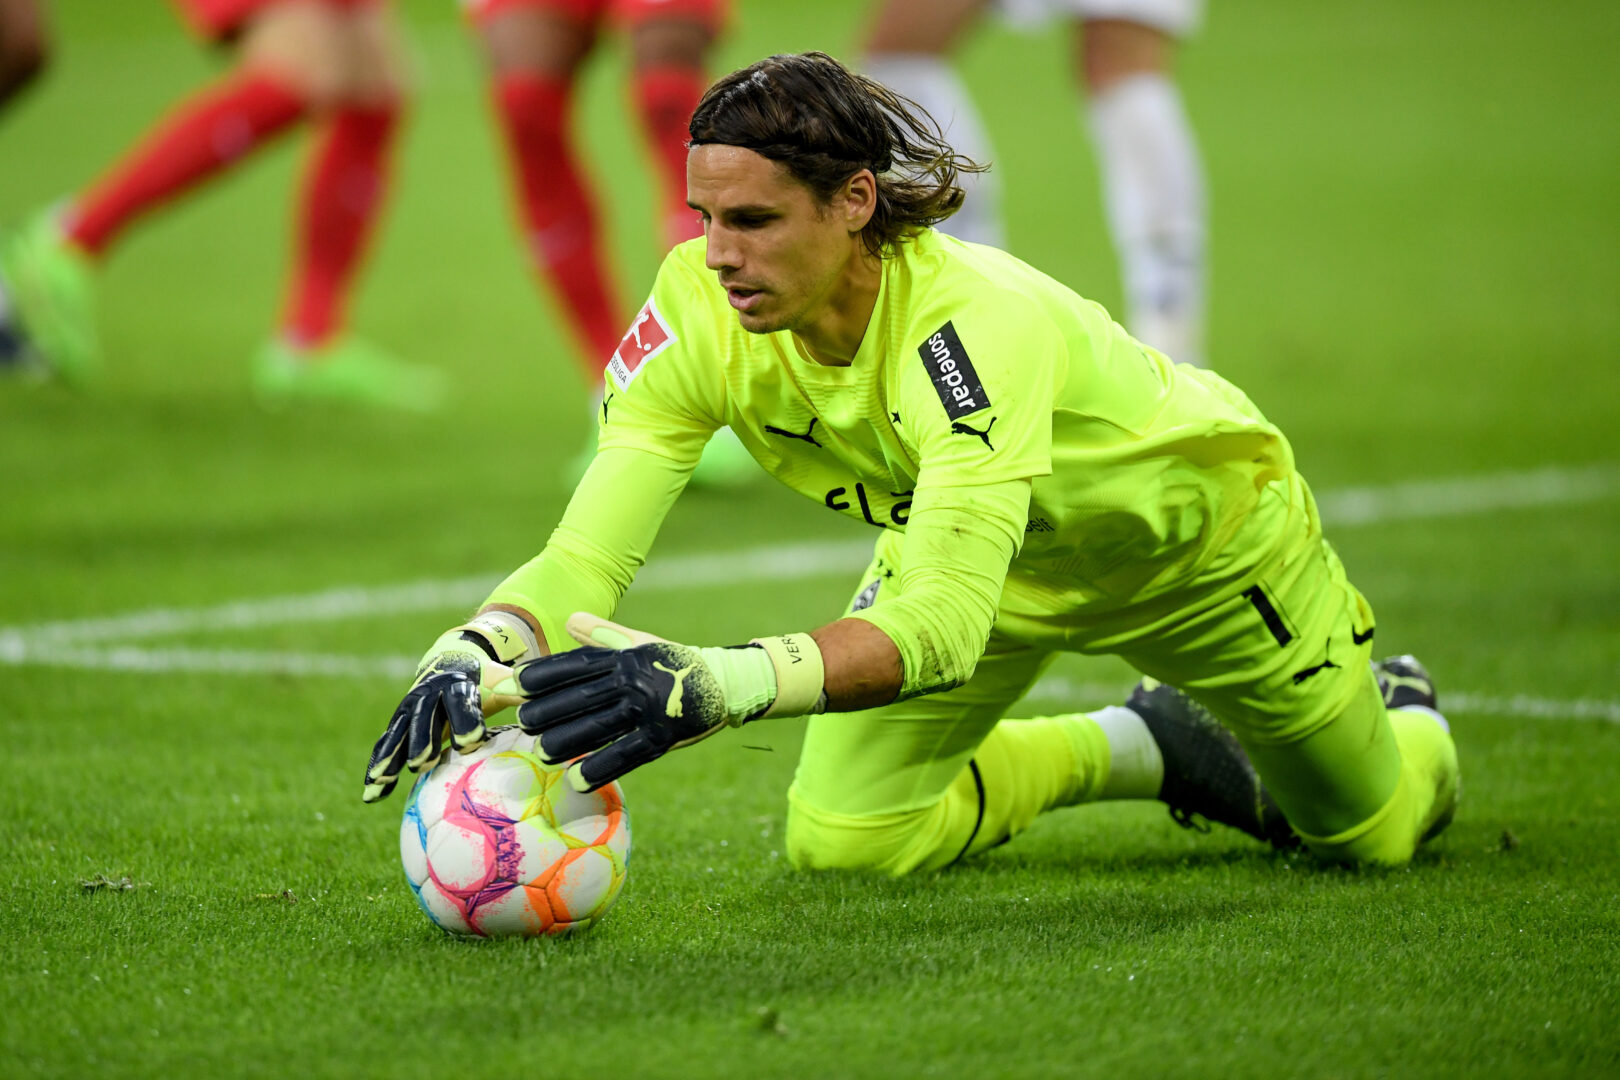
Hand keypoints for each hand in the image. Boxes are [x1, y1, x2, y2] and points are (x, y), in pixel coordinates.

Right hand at [362, 612, 538, 802]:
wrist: (450, 661)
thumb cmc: (482, 679)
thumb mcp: (499, 679)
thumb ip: (515, 688)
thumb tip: (538, 694)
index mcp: (456, 685)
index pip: (460, 702)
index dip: (465, 720)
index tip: (471, 742)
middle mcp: (428, 694)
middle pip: (424, 719)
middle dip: (423, 740)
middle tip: (424, 764)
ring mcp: (409, 709)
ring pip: (398, 734)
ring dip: (390, 756)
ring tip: (381, 781)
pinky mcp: (399, 723)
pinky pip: (387, 746)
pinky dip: (378, 767)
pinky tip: (372, 794)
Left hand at [502, 613, 825, 791]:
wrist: (727, 681)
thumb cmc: (675, 662)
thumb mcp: (642, 642)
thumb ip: (603, 635)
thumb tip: (570, 618)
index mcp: (625, 658)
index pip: (577, 665)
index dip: (545, 673)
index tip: (518, 683)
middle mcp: (633, 681)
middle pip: (581, 697)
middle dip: (547, 711)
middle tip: (523, 723)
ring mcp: (648, 710)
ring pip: (598, 727)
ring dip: (566, 742)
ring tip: (541, 753)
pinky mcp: (663, 737)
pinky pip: (626, 755)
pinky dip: (600, 768)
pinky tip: (577, 780)